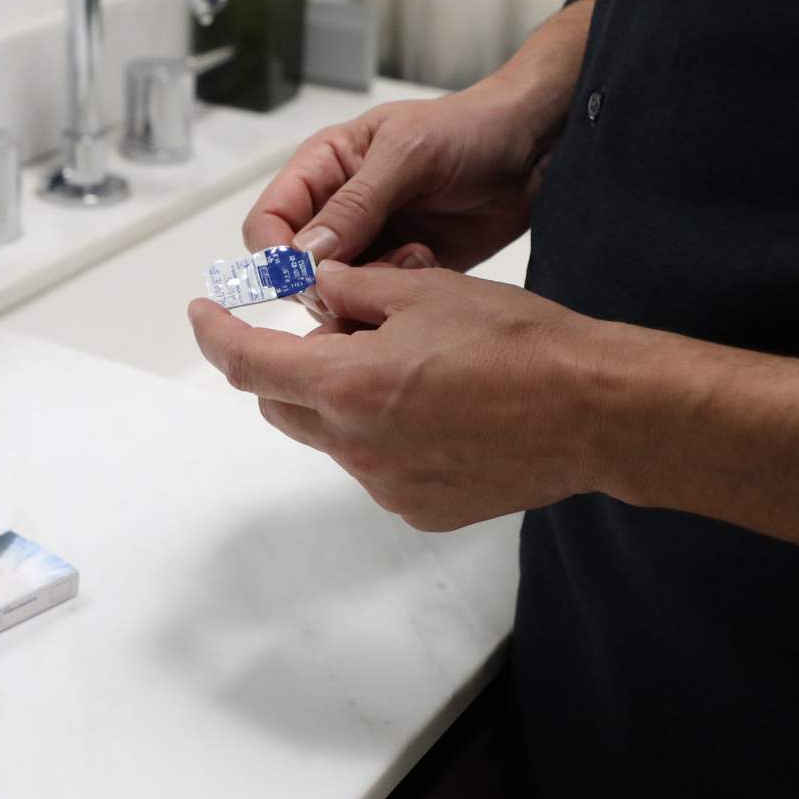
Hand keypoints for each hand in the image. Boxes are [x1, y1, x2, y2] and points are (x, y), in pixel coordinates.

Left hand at [187, 260, 625, 530]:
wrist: (595, 411)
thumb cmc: (520, 344)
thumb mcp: (424, 292)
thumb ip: (352, 293)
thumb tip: (316, 290)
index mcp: (346, 385)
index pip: (247, 363)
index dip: (215, 335)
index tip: (203, 315)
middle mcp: (355, 446)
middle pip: (283, 404)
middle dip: (291, 366)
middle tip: (345, 329)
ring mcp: (387, 486)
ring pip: (333, 436)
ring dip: (346, 400)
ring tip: (414, 366)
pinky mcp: (420, 509)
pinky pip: (378, 466)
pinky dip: (386, 435)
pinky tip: (440, 410)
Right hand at [242, 0, 593, 274]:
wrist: (531, 150)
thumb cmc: (468, 130)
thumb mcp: (406, 155)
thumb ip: (354, 205)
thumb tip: (302, 255)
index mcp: (321, 169)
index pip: (266, 224)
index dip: (276, 256)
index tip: (304, 277)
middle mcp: (335, 210)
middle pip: (293, 269)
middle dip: (323, 281)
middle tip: (365, 277)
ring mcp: (367, 242)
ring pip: (333, 292)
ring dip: (365, 289)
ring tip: (413, 259)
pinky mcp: (399, 269)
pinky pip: (374, 301)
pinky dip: (393, 295)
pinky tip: (428, 266)